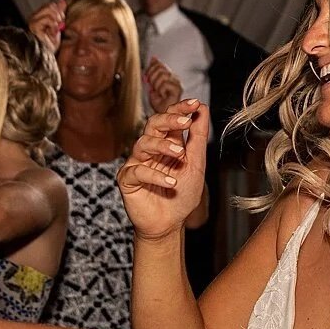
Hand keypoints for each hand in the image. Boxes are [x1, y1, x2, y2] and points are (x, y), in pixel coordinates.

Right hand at [27, 0, 66, 50]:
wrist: (46, 56)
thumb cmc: (50, 44)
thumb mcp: (57, 26)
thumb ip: (59, 13)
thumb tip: (62, 1)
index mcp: (38, 17)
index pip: (51, 5)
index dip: (59, 11)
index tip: (61, 21)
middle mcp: (33, 17)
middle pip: (50, 5)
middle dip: (59, 14)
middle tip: (60, 25)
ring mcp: (32, 22)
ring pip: (50, 11)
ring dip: (56, 21)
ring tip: (55, 30)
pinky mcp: (34, 27)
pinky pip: (48, 19)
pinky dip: (53, 26)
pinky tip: (52, 33)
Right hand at [118, 101, 208, 238]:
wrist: (169, 224)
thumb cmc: (181, 194)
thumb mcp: (195, 164)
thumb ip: (197, 138)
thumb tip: (202, 109)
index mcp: (167, 143)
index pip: (170, 118)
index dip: (180, 108)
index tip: (194, 103)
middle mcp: (150, 149)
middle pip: (153, 124)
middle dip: (169, 119)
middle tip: (185, 121)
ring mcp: (137, 162)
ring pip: (143, 142)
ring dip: (162, 146)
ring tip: (179, 154)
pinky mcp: (127, 179)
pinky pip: (137, 170)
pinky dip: (155, 175)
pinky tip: (171, 182)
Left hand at [144, 57, 182, 112]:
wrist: (164, 118)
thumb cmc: (159, 105)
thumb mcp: (153, 85)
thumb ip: (153, 71)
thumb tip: (154, 58)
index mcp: (169, 76)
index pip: (159, 64)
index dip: (151, 68)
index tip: (146, 77)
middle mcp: (174, 78)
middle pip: (159, 68)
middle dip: (152, 77)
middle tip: (153, 87)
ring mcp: (176, 84)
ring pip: (161, 75)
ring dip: (156, 85)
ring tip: (158, 93)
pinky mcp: (177, 90)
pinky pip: (164, 84)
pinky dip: (160, 90)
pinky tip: (163, 95)